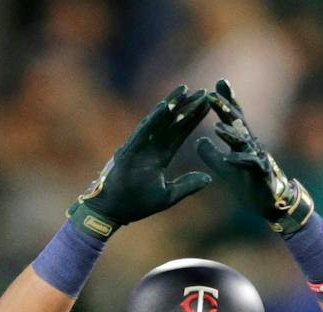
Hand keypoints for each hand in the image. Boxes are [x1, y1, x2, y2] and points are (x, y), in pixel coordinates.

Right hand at [69, 86, 214, 236]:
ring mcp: (139, 146)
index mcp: (160, 156)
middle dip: (187, 107)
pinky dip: (153, 119)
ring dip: (171, 105)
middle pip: (172, 123)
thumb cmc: (137, 204)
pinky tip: (165, 106)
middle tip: (203, 92)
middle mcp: (151, 147)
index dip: (193, 119)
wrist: (113, 211)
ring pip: (158, 122)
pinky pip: (143, 131)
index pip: (180, 133)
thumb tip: (209, 178)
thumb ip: (187, 185)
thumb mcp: (168, 195)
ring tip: (185, 90)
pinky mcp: (130, 150)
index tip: (206, 106)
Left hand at [196, 77, 315, 233]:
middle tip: (212, 95)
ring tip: (216, 128)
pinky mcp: (261, 174)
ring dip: (230, 134)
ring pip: (243, 143)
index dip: (226, 101)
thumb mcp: (224, 168)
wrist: (269, 203)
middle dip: (226, 109)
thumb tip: (197, 140)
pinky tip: (227, 159)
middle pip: (238, 124)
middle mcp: (251, 145)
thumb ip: (210, 153)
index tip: (217, 84)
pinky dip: (239, 162)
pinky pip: (250, 165)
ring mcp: (257, 158)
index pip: (233, 118)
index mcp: (242, 142)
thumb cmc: (248, 183)